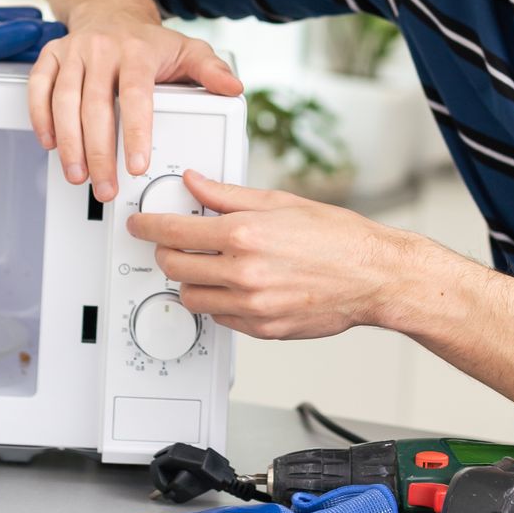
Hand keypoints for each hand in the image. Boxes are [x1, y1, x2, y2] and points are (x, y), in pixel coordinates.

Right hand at [27, 13, 242, 202]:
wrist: (111, 10)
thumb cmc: (149, 42)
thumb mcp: (188, 50)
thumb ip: (211, 71)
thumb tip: (233, 88)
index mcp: (137, 51)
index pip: (135, 95)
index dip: (135, 132)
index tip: (137, 164)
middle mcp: (102, 49)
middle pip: (95, 106)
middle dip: (99, 152)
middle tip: (106, 185)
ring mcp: (74, 52)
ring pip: (64, 100)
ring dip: (69, 143)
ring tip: (78, 175)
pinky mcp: (51, 55)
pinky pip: (38, 87)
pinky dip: (40, 117)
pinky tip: (50, 143)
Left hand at [126, 170, 422, 338]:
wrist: (374, 276)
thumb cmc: (337, 237)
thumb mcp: (279, 202)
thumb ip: (228, 194)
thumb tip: (195, 183)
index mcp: (244, 235)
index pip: (173, 232)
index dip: (148, 226)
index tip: (140, 224)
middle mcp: (244, 273)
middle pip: (173, 268)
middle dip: (165, 253)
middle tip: (172, 244)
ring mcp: (252, 306)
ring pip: (191, 298)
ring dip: (190, 281)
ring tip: (208, 266)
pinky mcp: (262, 329)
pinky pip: (219, 319)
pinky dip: (218, 303)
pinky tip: (234, 286)